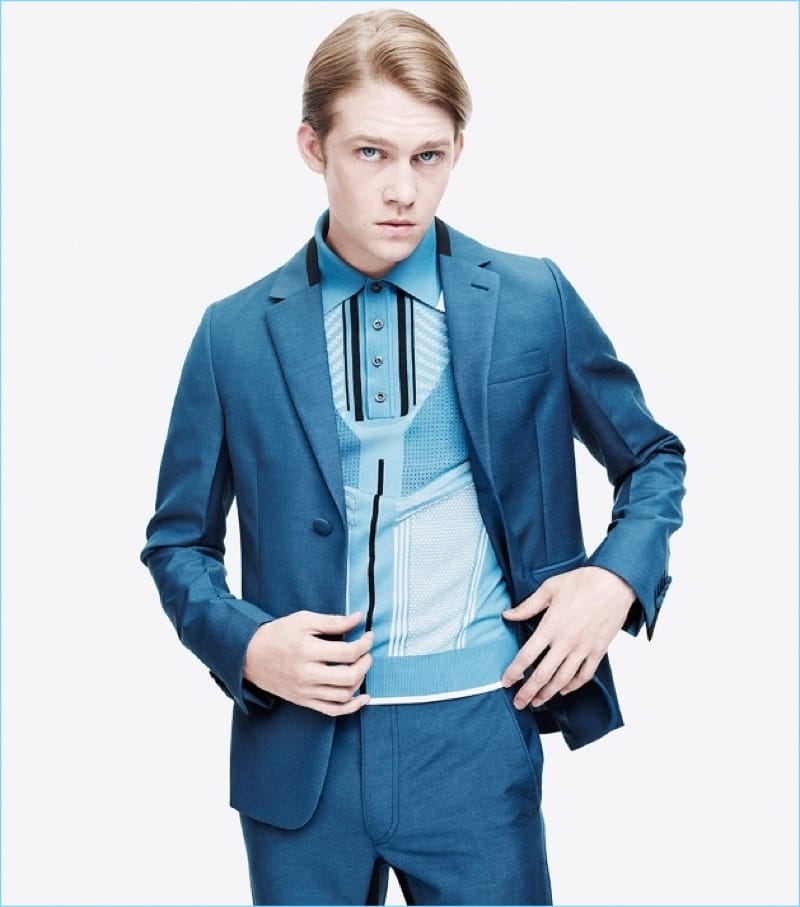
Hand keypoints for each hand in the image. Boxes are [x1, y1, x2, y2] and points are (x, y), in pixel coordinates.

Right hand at [243, 611, 372, 716]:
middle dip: (365, 663)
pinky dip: (351, 707)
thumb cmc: (278, 634)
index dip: (365, 643)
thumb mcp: (304, 620)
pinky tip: (362, 697)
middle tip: (366, 652)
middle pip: (349, 676)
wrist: (250, 655)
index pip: (348, 652)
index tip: (368, 635)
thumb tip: (358, 618)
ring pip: (344, 695)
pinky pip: (332, 711)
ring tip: (361, 667)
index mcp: (307, 651)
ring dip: (360, 681)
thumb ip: (333, 621)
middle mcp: (307, 675)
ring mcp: (305, 691)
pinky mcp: (304, 701)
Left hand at [501, 567, 633, 708]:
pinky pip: (584, 675)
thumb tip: (507, 615)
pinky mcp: (598, 651)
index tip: (506, 682)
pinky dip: (573, 686)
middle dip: (527, 692)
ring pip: (562, 680)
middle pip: (542, 675)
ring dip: (548, 694)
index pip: (527, 656)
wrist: (615, 583)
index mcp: (551, 626)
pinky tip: (563, 690)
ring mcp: (583, 649)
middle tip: (518, 702)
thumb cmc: (582, 582)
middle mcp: (566, 642)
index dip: (514, 672)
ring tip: (537, 702)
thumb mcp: (549, 588)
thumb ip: (527, 606)